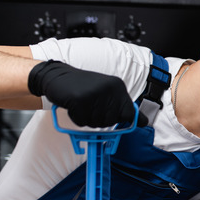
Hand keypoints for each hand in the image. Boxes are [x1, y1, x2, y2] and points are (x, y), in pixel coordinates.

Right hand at [28, 60, 146, 126]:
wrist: (57, 76)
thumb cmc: (82, 87)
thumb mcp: (105, 91)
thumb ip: (120, 105)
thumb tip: (143, 122)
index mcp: (118, 86)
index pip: (130, 112)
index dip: (126, 120)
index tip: (126, 121)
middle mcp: (109, 89)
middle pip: (112, 121)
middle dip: (100, 120)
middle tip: (90, 108)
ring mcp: (95, 94)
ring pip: (96, 123)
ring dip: (87, 119)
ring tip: (81, 104)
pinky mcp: (79, 100)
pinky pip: (81, 121)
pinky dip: (75, 118)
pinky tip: (73, 106)